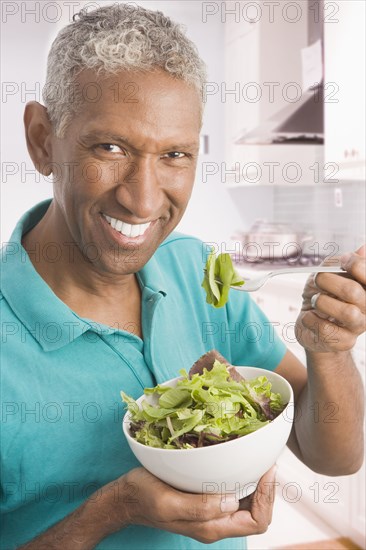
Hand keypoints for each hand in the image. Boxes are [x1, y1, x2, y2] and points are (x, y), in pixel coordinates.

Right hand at [103, 466, 276, 543]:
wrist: (126, 498)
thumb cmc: (144, 496)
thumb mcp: (168, 502)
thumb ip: (200, 506)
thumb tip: (233, 500)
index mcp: (211, 528)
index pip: (256, 521)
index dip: (267, 498)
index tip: (267, 469)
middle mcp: (216, 523)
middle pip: (257, 513)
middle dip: (268, 490)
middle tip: (268, 461)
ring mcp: (212, 512)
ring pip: (249, 504)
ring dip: (258, 484)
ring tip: (259, 460)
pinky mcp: (206, 500)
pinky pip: (234, 494)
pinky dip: (243, 480)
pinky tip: (240, 463)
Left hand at [295, 245, 365, 351]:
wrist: (311, 325)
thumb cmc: (322, 296)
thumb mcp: (329, 275)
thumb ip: (344, 263)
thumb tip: (363, 248)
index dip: (356, 263)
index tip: (342, 260)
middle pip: (353, 291)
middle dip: (327, 280)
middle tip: (317, 280)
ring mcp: (358, 326)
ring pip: (347, 313)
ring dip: (323, 302)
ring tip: (315, 301)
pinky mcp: (344, 341)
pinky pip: (327, 329)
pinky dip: (311, 319)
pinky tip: (309, 316)